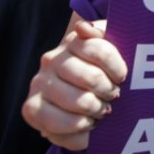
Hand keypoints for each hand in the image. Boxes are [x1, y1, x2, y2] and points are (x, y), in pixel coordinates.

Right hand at [22, 19, 126, 150]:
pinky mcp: (31, 108)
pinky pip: (62, 122)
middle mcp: (52, 60)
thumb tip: (83, 27)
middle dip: (109, 91)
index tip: (122, 77)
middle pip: (92, 78)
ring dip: (98, 110)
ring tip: (101, 109)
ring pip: (81, 102)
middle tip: (112, 96)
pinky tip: (88, 122)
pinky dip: (82, 126)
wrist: (82, 98)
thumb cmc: (103, 71)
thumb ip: (103, 33)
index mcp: (73, 41)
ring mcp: (39, 84)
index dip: (117, 68)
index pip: (100, 50)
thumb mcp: (112, 47)